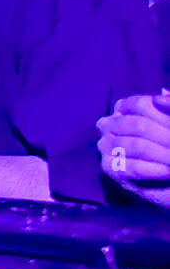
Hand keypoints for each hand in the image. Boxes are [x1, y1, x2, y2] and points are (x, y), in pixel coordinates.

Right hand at [98, 93, 169, 208]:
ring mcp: (106, 145)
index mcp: (124, 108)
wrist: (167, 173)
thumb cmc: (167, 142)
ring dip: (162, 154)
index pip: (140, 105)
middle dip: (165, 137)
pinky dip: (152, 170)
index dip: (163, 116)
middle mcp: (109, 124)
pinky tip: (166, 171)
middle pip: (138, 125)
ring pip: (134, 146)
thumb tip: (161, 96)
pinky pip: (129, 167)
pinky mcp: (109, 167)